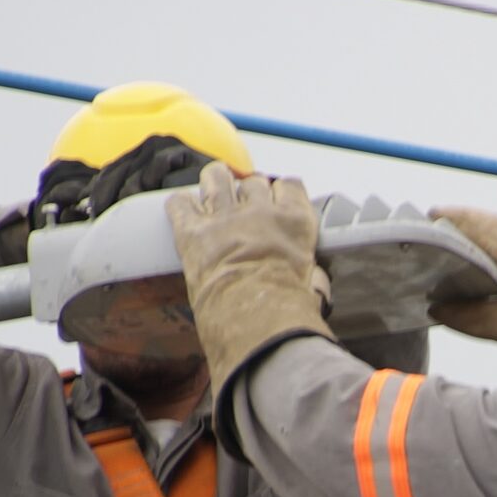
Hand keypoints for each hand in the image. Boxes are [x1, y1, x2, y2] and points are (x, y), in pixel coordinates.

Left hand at [167, 163, 334, 388]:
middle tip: (243, 207)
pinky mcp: (193, 232)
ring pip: (216, 179)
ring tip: (213, 191)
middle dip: (247, 192)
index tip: (277, 200)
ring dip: (215, 183)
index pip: (290, 186)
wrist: (254, 318)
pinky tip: (184, 210)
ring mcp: (224, 218)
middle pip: (252, 182)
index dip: (281, 191)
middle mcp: (260, 211)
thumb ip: (313, 277)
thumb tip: (315, 281)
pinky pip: (180, 204)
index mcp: (295, 222)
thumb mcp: (313, 289)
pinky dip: (180, 205)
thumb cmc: (287, 310)